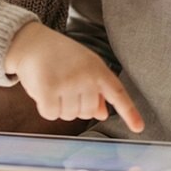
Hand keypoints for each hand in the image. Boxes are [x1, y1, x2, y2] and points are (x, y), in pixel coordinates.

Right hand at [4, 22, 144, 131]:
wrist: (32, 41)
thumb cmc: (59, 55)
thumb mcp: (83, 67)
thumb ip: (95, 90)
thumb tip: (103, 114)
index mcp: (98, 69)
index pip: (117, 93)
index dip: (129, 112)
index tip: (138, 128)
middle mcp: (86, 76)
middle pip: (87, 113)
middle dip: (74, 105)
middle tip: (64, 86)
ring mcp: (68, 83)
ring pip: (68, 115)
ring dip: (59, 106)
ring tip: (53, 83)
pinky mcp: (48, 89)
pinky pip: (51, 114)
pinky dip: (45, 107)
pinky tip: (42, 90)